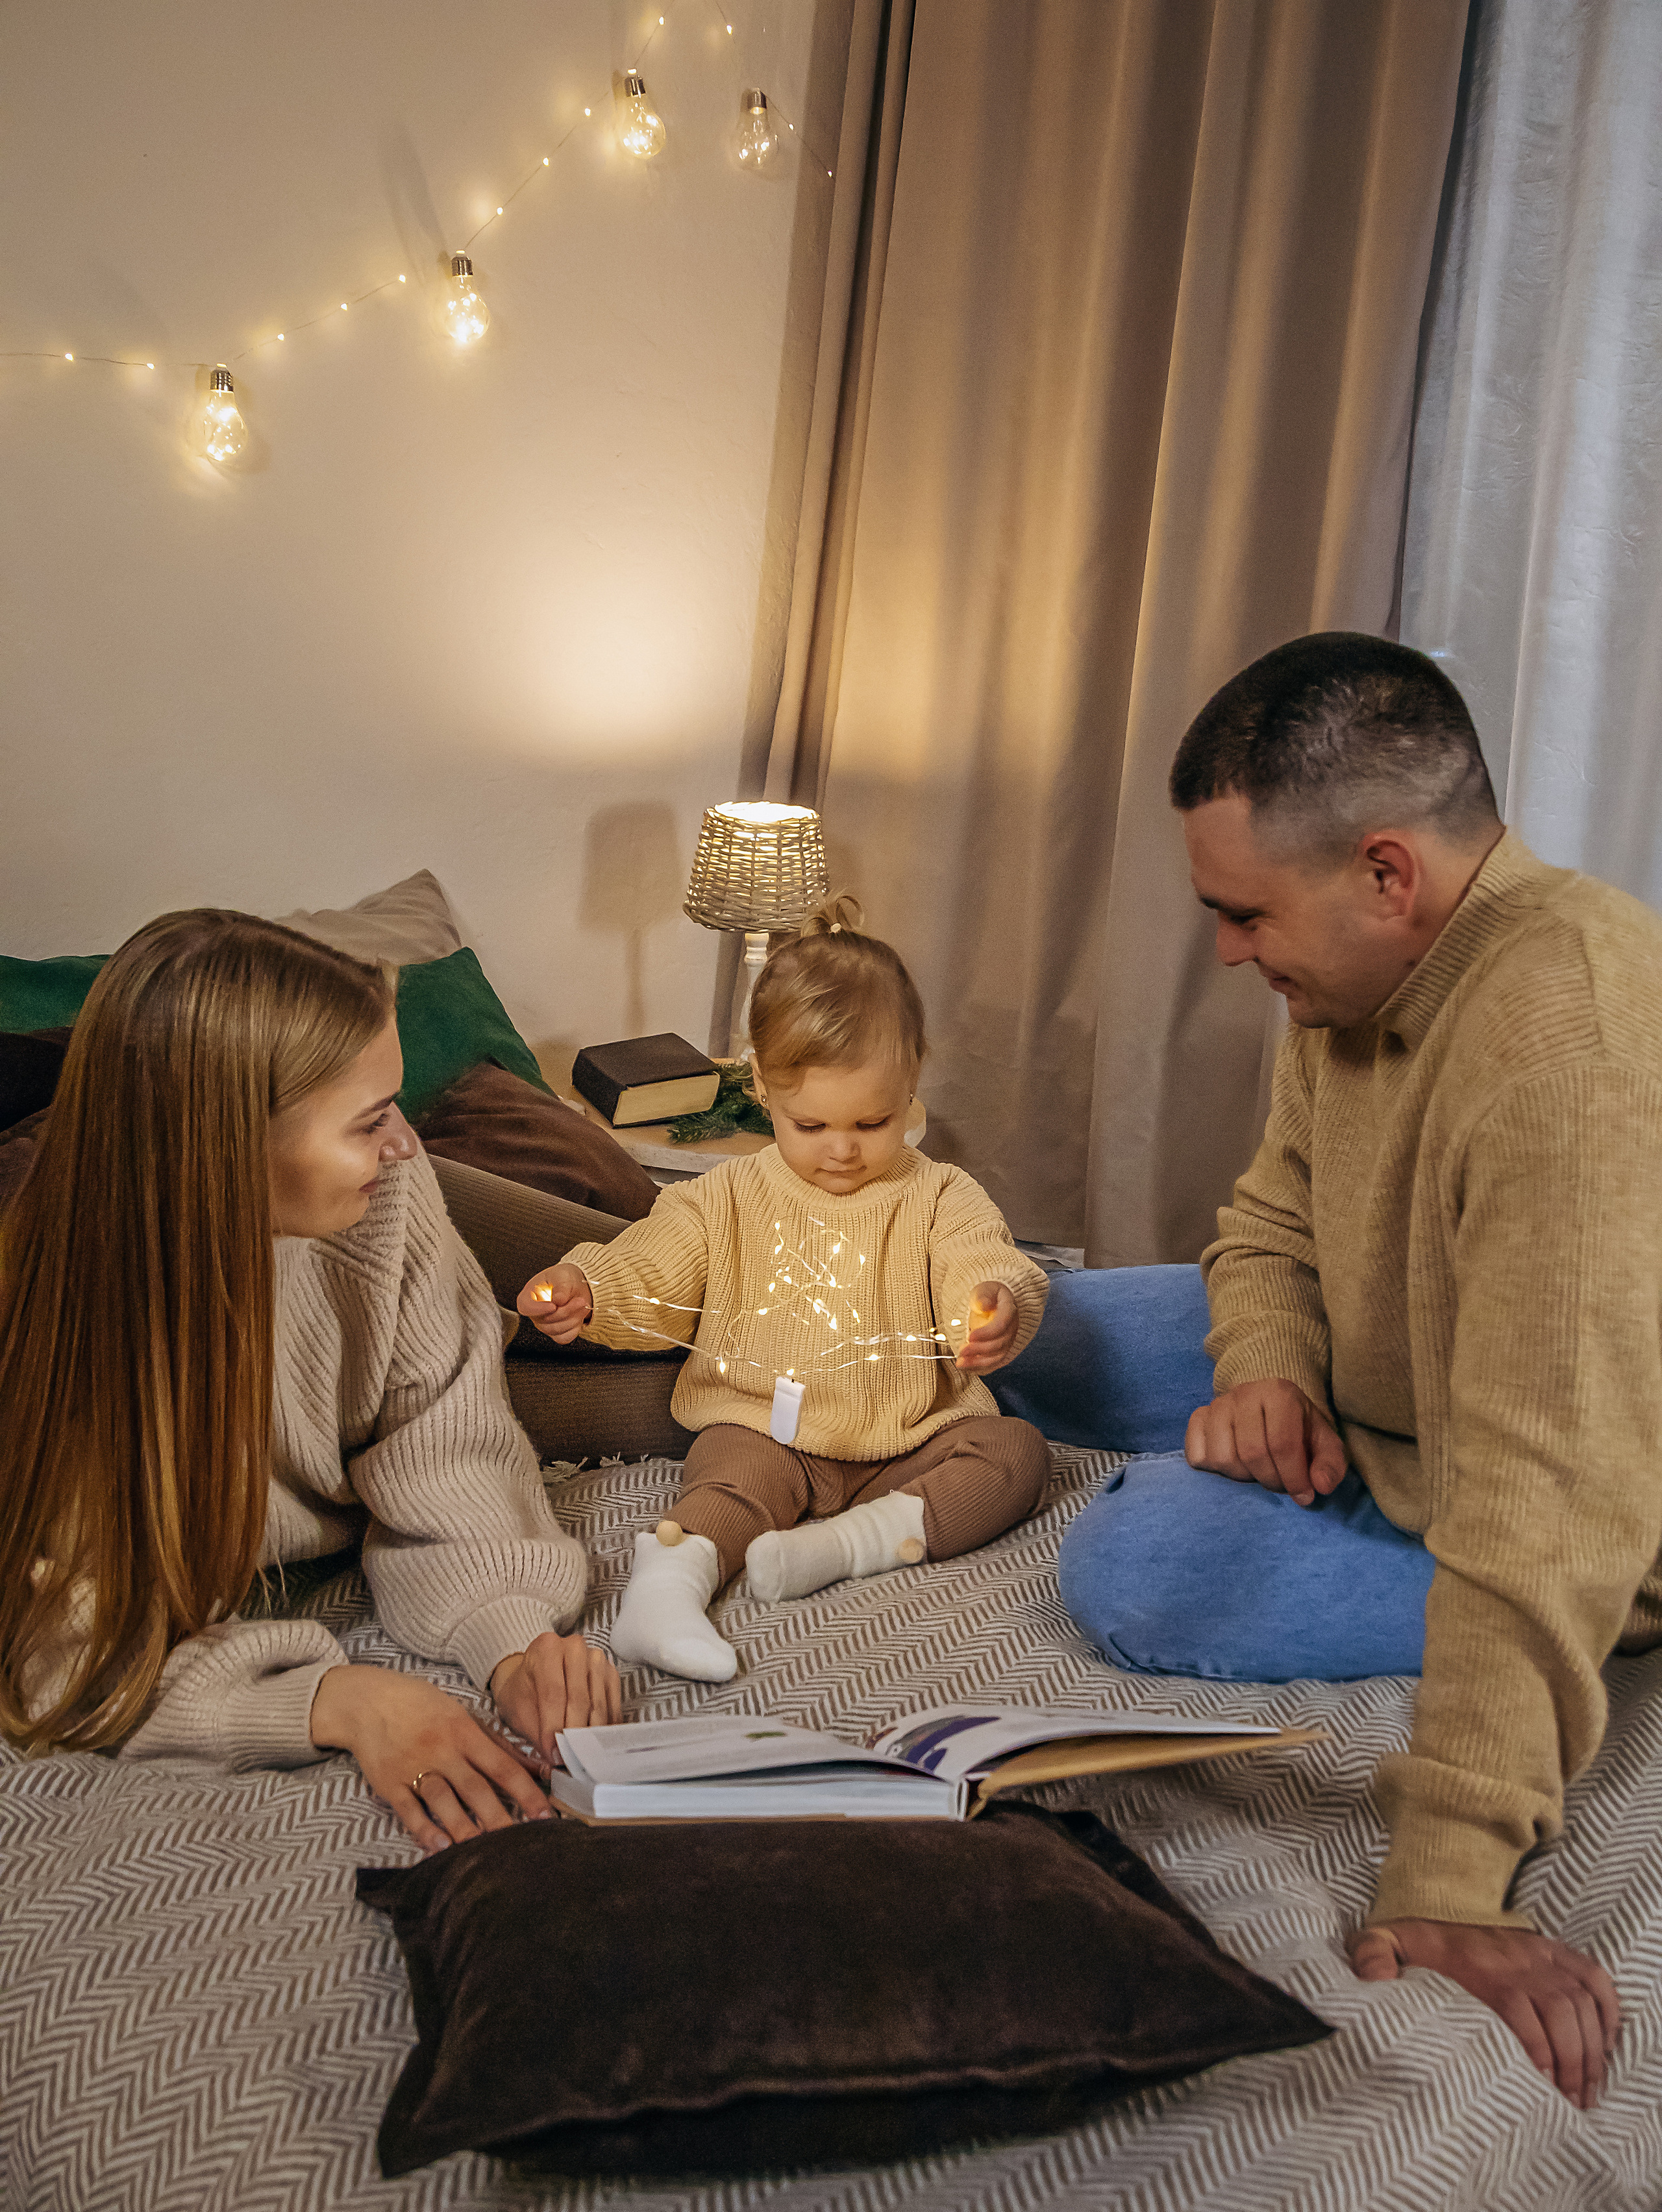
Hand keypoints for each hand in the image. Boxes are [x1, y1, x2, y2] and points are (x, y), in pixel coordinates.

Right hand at [310, 1663, 549, 1853]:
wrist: (368, 1701)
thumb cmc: (422, 1707)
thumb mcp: (463, 1715)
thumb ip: (500, 1745)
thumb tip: (538, 1767)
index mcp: (464, 1732)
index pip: (502, 1766)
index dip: (526, 1792)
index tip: (546, 1815)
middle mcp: (442, 1750)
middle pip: (476, 1789)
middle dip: (500, 1819)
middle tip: (522, 1847)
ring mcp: (414, 1767)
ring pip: (443, 1801)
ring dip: (464, 1828)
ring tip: (483, 1855)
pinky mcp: (389, 1783)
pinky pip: (408, 1810)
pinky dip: (424, 1829)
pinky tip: (439, 1847)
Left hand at [490, 1631, 621, 1757]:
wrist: (533, 1674)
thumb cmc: (523, 1691)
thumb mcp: (518, 1709)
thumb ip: (537, 1730)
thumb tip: (557, 1756)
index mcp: (546, 1649)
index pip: (553, 1693)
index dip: (553, 1727)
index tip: (553, 1754)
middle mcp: (574, 1647)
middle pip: (579, 1698)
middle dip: (574, 1733)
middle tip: (570, 1759)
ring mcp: (596, 1658)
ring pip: (598, 1702)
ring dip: (591, 1733)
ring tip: (582, 1755)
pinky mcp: (610, 1671)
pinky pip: (612, 1704)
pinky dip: (605, 1726)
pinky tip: (597, 1743)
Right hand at [517, 1262, 592, 1342]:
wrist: (575, 1286)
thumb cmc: (563, 1279)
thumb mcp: (563, 1276)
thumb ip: (560, 1287)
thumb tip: (558, 1300)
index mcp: (529, 1296)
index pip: (525, 1307)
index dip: (538, 1309)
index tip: (553, 1306)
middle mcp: (535, 1313)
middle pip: (546, 1320)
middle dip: (567, 1311)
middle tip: (580, 1301)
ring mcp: (544, 1325)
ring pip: (557, 1330)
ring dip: (574, 1318)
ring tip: (582, 1304)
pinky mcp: (556, 1333)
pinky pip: (565, 1337)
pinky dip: (575, 1327)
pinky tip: (578, 1315)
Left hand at [956, 1281, 1017, 1373]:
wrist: (994, 1303)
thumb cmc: (989, 1295)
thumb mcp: (985, 1289)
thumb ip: (984, 1296)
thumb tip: (983, 1305)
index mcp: (1009, 1310)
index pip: (1002, 1324)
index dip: (987, 1333)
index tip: (970, 1336)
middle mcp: (1012, 1328)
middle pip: (999, 1344)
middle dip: (979, 1349)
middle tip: (962, 1351)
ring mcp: (1008, 1341)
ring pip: (997, 1357)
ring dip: (979, 1362)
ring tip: (961, 1363)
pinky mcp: (1000, 1350)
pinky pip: (993, 1363)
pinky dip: (980, 1368)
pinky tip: (966, 1367)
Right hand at [1184, 1378, 1346, 1506]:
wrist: (1269, 1405)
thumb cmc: (1298, 1428)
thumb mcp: (1324, 1443)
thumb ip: (1330, 1465)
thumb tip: (1320, 1486)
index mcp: (1279, 1393)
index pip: (1282, 1443)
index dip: (1294, 1477)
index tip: (1304, 1496)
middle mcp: (1244, 1394)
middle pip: (1251, 1453)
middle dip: (1270, 1480)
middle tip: (1281, 1484)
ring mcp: (1216, 1405)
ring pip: (1222, 1458)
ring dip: (1242, 1476)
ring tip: (1257, 1472)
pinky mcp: (1197, 1418)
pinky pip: (1197, 1456)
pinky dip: (1214, 1470)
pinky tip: (1234, 1464)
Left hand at [1351, 1919, 1619, 2107]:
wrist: (1441, 1900)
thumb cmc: (1416, 1939)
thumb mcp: (1384, 1940)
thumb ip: (1371, 1956)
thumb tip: (1372, 1981)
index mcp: (1481, 1968)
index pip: (1521, 2015)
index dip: (1536, 2055)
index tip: (1541, 2089)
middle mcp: (1519, 1960)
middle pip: (1561, 2016)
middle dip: (1572, 2064)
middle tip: (1570, 2102)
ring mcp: (1542, 1954)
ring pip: (1583, 2004)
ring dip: (1591, 2049)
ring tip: (1584, 2089)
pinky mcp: (1557, 1950)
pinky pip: (1596, 1979)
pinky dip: (1607, 2011)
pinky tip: (1604, 2044)